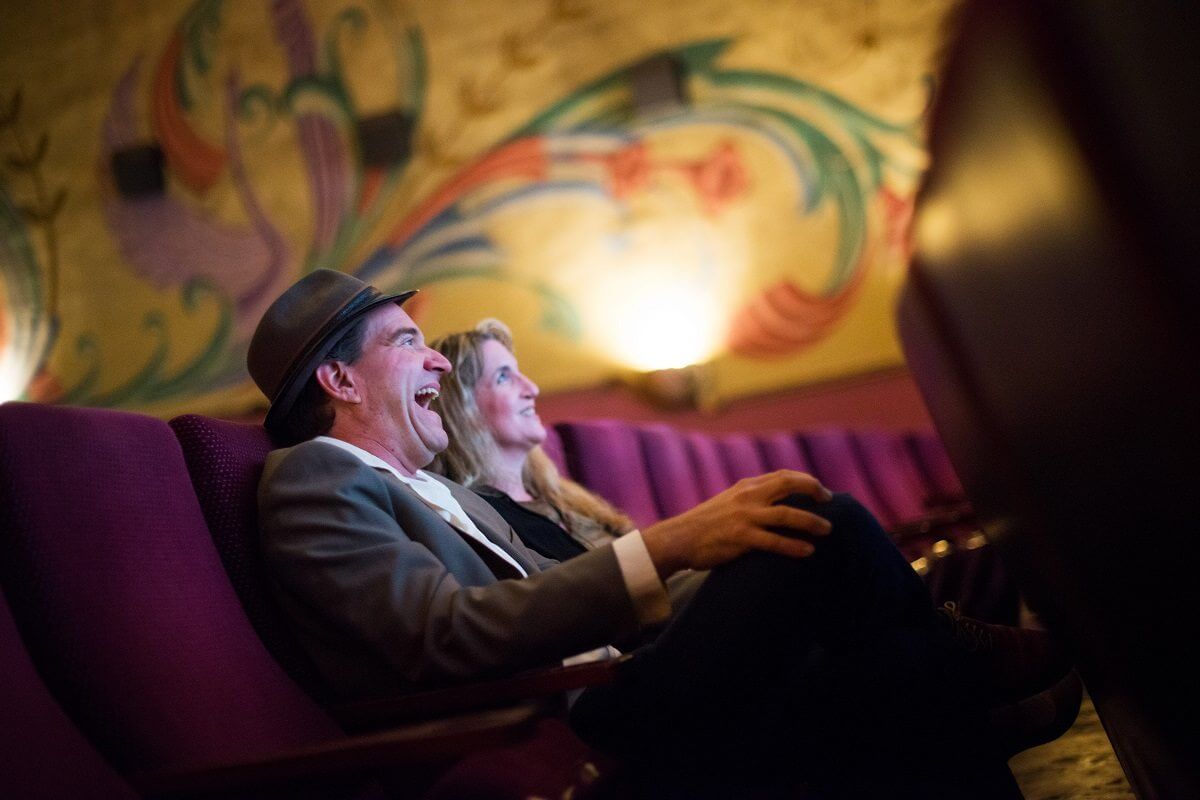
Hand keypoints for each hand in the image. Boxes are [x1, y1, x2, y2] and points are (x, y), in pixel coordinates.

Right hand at [640, 470, 833, 577]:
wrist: (679, 538)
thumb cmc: (705, 524)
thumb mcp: (729, 502)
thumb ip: (750, 499)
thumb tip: (776, 504)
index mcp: (746, 486)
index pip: (783, 475)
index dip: (806, 481)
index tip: (821, 492)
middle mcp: (748, 496)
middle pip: (789, 484)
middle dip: (813, 490)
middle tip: (829, 501)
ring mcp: (745, 517)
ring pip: (787, 515)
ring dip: (812, 522)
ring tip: (828, 530)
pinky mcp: (741, 538)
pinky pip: (774, 541)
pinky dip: (794, 546)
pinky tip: (808, 551)